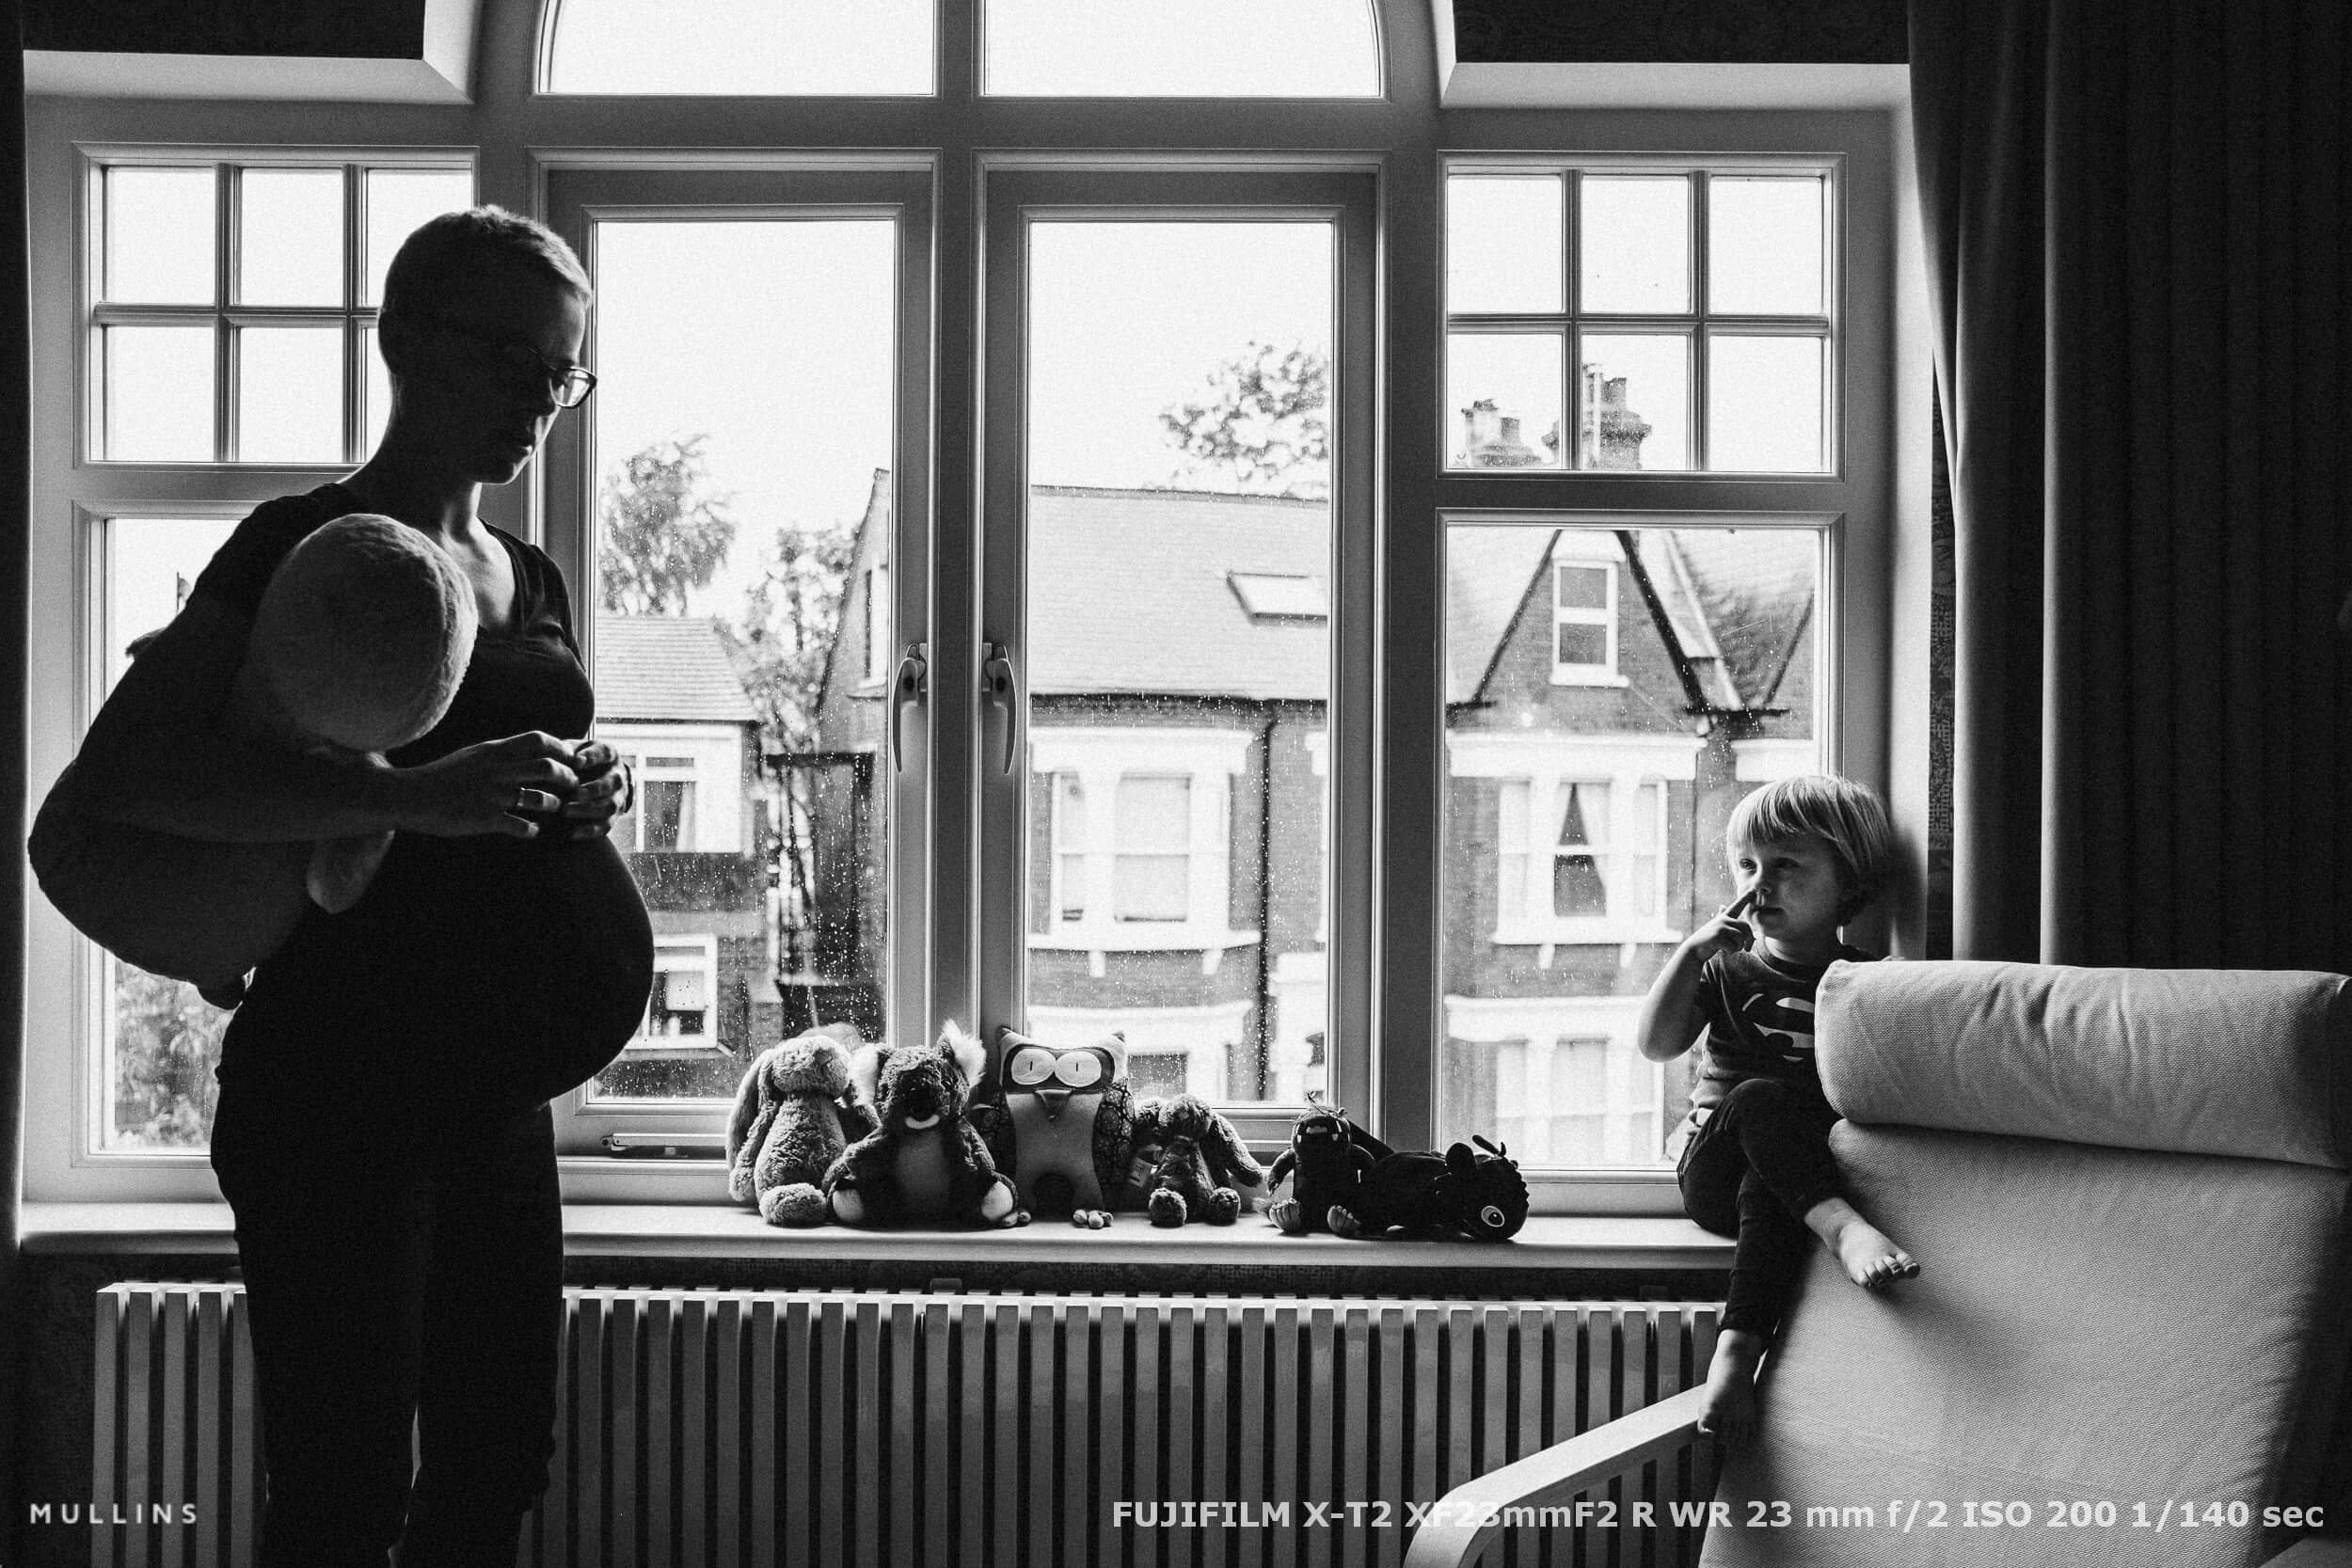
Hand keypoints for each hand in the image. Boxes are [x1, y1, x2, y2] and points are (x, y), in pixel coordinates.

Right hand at [395, 732, 581, 839]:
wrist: (412, 796)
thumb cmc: (443, 776)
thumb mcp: (474, 755)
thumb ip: (501, 753)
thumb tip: (526, 749)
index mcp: (495, 752)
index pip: (539, 740)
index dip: (562, 748)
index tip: (572, 757)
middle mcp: (497, 771)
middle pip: (547, 767)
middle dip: (567, 777)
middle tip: (572, 785)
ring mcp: (492, 795)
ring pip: (539, 798)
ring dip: (553, 804)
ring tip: (554, 807)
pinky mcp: (485, 818)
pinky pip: (520, 825)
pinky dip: (531, 829)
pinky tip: (532, 830)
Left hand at [559, 739, 632, 840]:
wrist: (597, 776)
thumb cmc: (578, 760)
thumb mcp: (573, 749)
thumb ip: (564, 750)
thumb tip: (549, 755)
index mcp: (608, 755)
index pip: (604, 753)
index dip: (592, 757)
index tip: (577, 761)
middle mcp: (617, 776)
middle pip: (612, 782)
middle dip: (594, 789)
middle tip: (575, 793)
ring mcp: (618, 797)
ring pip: (610, 806)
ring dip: (589, 810)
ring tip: (567, 811)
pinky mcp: (612, 817)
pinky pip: (605, 826)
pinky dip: (590, 830)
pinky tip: (573, 832)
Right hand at [1688, 887, 1757, 959]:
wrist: (1694, 949)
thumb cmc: (1707, 939)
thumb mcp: (1714, 925)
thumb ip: (1720, 916)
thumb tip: (1722, 906)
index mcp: (1724, 917)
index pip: (1737, 906)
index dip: (1745, 898)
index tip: (1753, 889)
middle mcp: (1723, 920)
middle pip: (1746, 926)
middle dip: (1750, 939)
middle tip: (1747, 949)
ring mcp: (1720, 927)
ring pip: (1741, 937)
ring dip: (1738, 947)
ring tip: (1731, 949)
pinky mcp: (1717, 937)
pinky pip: (1733, 946)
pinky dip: (1731, 951)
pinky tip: (1723, 951)